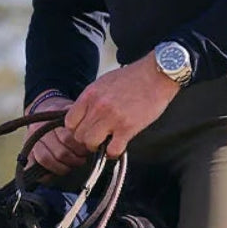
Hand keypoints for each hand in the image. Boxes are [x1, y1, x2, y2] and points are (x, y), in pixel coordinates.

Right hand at [25, 95, 91, 175]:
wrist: (44, 109)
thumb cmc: (64, 116)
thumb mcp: (73, 113)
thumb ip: (83, 122)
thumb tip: (97, 137)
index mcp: (53, 119)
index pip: (68, 138)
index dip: (80, 148)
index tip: (87, 150)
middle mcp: (40, 129)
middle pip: (60, 152)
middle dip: (74, 159)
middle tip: (81, 160)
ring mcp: (32, 141)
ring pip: (47, 159)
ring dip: (62, 167)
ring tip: (71, 166)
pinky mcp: (27, 152)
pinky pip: (34, 166)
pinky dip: (45, 173)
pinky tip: (55, 175)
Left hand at [65, 52, 179, 157]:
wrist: (156, 75)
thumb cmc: (133, 78)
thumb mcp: (104, 82)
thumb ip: (91, 99)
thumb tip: (84, 114)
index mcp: (90, 95)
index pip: (70, 122)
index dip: (76, 129)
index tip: (85, 129)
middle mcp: (97, 107)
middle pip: (79, 135)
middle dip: (87, 139)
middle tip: (97, 137)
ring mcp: (111, 118)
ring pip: (91, 144)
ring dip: (98, 147)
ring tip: (106, 142)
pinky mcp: (127, 128)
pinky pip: (112, 150)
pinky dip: (113, 152)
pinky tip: (118, 145)